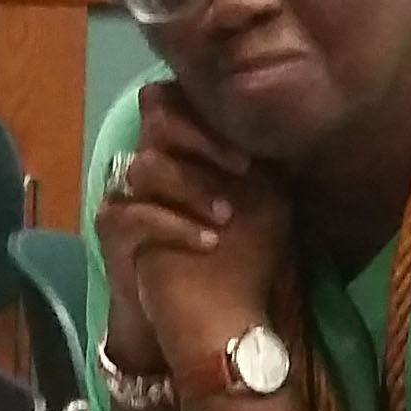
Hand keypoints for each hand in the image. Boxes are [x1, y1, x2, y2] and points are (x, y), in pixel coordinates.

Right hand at [94, 82, 290, 371]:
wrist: (199, 312)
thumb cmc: (233, 252)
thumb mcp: (262, 203)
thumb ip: (267, 165)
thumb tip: (296, 132)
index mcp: (184, 145)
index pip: (182, 98)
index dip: (213, 111)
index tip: (254, 143)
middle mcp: (151, 158)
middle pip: (158, 115)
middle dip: (203, 138)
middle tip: (243, 168)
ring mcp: (127, 191)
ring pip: (148, 166)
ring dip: (194, 188)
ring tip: (227, 216)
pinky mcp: (113, 226)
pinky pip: (137, 214)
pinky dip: (176, 226)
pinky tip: (208, 243)